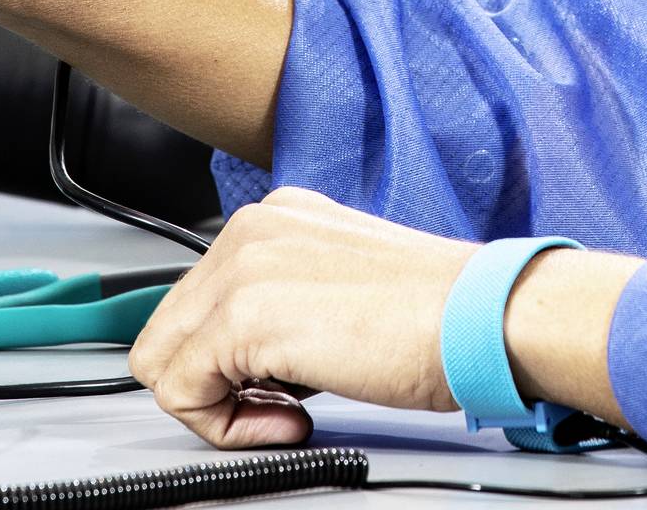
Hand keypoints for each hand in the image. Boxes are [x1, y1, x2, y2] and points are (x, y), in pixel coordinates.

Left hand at [129, 190, 637, 450]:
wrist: (484, 316)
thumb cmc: (442, 312)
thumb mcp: (344, 286)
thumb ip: (290, 300)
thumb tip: (249, 356)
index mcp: (277, 217)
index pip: (197, 301)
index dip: (230, 360)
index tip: (280, 386)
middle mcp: (252, 228)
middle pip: (167, 330)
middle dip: (216, 384)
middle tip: (283, 407)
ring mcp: (242, 266)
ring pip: (161, 362)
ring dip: (221, 406)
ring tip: (290, 412)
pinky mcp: (243, 315)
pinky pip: (181, 394)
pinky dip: (228, 428)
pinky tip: (293, 421)